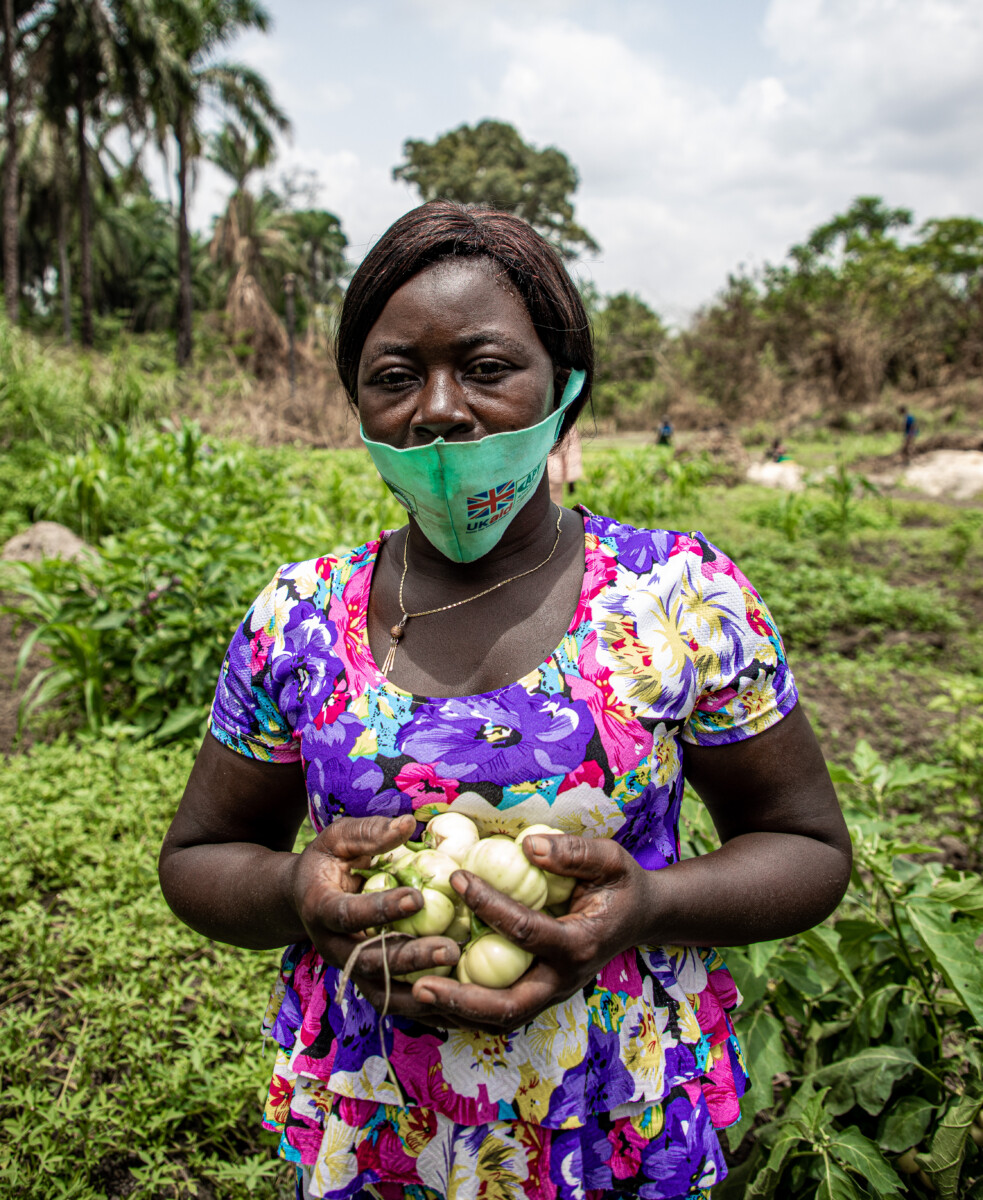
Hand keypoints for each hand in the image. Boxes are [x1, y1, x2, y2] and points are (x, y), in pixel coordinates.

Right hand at [291, 814, 460, 1019]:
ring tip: (460, 986)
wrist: (303, 899)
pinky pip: (395, 1002)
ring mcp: (350, 969)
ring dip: (421, 995)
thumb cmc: (327, 861)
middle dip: (411, 958)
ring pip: (382, 993)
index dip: (381, 909)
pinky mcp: (367, 981)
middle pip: (370, 962)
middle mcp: (332, 947)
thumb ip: (369, 832)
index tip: (418, 898)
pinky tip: (458, 1004)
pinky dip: (425, 1008)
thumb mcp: (338, 838)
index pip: (349, 914)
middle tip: (450, 949)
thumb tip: (408, 823)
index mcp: (321, 909)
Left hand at [410, 833, 655, 1032]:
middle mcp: (563, 979)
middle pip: (510, 1007)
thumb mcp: (611, 859)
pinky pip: (496, 1011)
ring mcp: (549, 993)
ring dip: (455, 1013)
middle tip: (420, 982)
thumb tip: (529, 846)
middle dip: (463, 1000)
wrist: (639, 918)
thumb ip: (574, 853)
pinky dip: (462, 1009)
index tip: (456, 877)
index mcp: (580, 944)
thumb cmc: (621, 884)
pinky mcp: (537, 993)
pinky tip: (428, 991)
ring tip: (412, 994)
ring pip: (498, 1020)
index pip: (527, 931)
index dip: (489, 904)